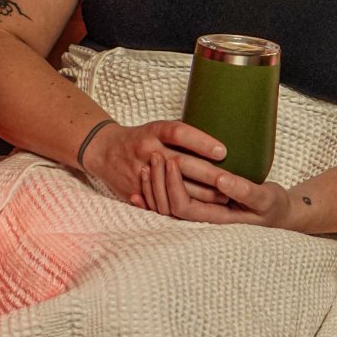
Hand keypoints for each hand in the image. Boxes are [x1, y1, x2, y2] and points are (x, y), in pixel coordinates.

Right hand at [84, 118, 226, 203]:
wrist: (104, 150)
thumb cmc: (143, 138)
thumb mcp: (159, 128)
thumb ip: (183, 136)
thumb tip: (220, 141)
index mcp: (154, 131)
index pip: (179, 133)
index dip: (201, 142)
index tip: (223, 152)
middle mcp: (146, 149)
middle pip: (180, 163)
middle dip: (208, 175)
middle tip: (231, 181)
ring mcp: (139, 172)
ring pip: (172, 188)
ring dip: (200, 194)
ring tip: (224, 197)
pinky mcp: (135, 192)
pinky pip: (161, 202)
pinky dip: (183, 206)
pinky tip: (203, 209)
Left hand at [134, 153, 294, 228]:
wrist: (277, 215)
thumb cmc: (273, 207)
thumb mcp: (265, 199)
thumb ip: (245, 191)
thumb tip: (221, 179)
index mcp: (216, 220)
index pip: (183, 206)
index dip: (173, 185)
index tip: (173, 160)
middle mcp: (203, 221)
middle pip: (168, 207)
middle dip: (158, 182)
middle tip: (155, 156)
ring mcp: (198, 216)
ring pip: (165, 207)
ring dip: (153, 187)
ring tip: (149, 163)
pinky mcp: (198, 208)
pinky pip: (168, 205)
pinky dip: (152, 196)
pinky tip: (142, 184)